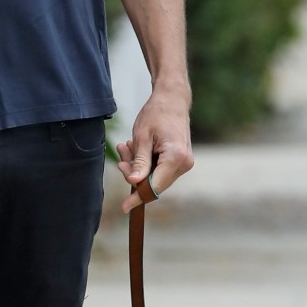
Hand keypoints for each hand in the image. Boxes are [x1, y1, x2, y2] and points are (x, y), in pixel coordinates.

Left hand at [117, 86, 193, 212]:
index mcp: (175, 158)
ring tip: (127, 147)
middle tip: (122, 155)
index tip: (124, 207)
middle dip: (133, 174)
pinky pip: (159, 170)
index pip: (154, 186)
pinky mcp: (181, 161)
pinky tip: (136, 149)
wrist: (173, 99)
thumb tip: (135, 183)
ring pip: (154, 177)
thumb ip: (140, 162)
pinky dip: (145, 163)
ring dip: (137, 166)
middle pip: (153, 183)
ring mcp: (184, 163)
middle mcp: (184, 164)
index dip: (137, 197)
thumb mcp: (142, 137)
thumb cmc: (157, 113)